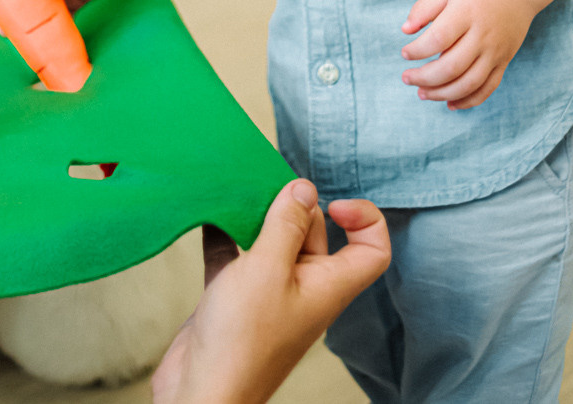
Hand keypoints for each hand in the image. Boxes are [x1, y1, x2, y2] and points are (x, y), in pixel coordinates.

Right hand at [152, 179, 389, 403]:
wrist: (200, 393)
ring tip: (238, 194)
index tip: (333, 203)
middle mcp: (305, 289)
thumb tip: (305, 188)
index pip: (372, 251)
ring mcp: (271, 295)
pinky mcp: (238, 300)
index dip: (364, 219)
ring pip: (275, 244)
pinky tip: (210, 215)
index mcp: (328, 286)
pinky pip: (238, 258)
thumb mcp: (267, 268)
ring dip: (258, 219)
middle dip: (294, 207)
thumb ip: (287, 224)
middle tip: (268, 189)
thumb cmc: (242, 340)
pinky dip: (227, 236)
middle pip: (317, 236)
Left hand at [401, 0, 536, 109]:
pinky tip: (449, 103)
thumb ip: (424, 7)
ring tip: (422, 93)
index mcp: (466, 12)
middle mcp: (483, 35)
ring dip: (442, 94)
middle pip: (452, 67)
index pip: (438, 39)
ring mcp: (495, 51)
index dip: (417, 51)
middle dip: (424, 78)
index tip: (405, 53)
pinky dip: (468, 101)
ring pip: (469, 84)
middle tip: (407, 78)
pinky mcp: (504, 62)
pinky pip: (487, 89)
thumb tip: (405, 30)